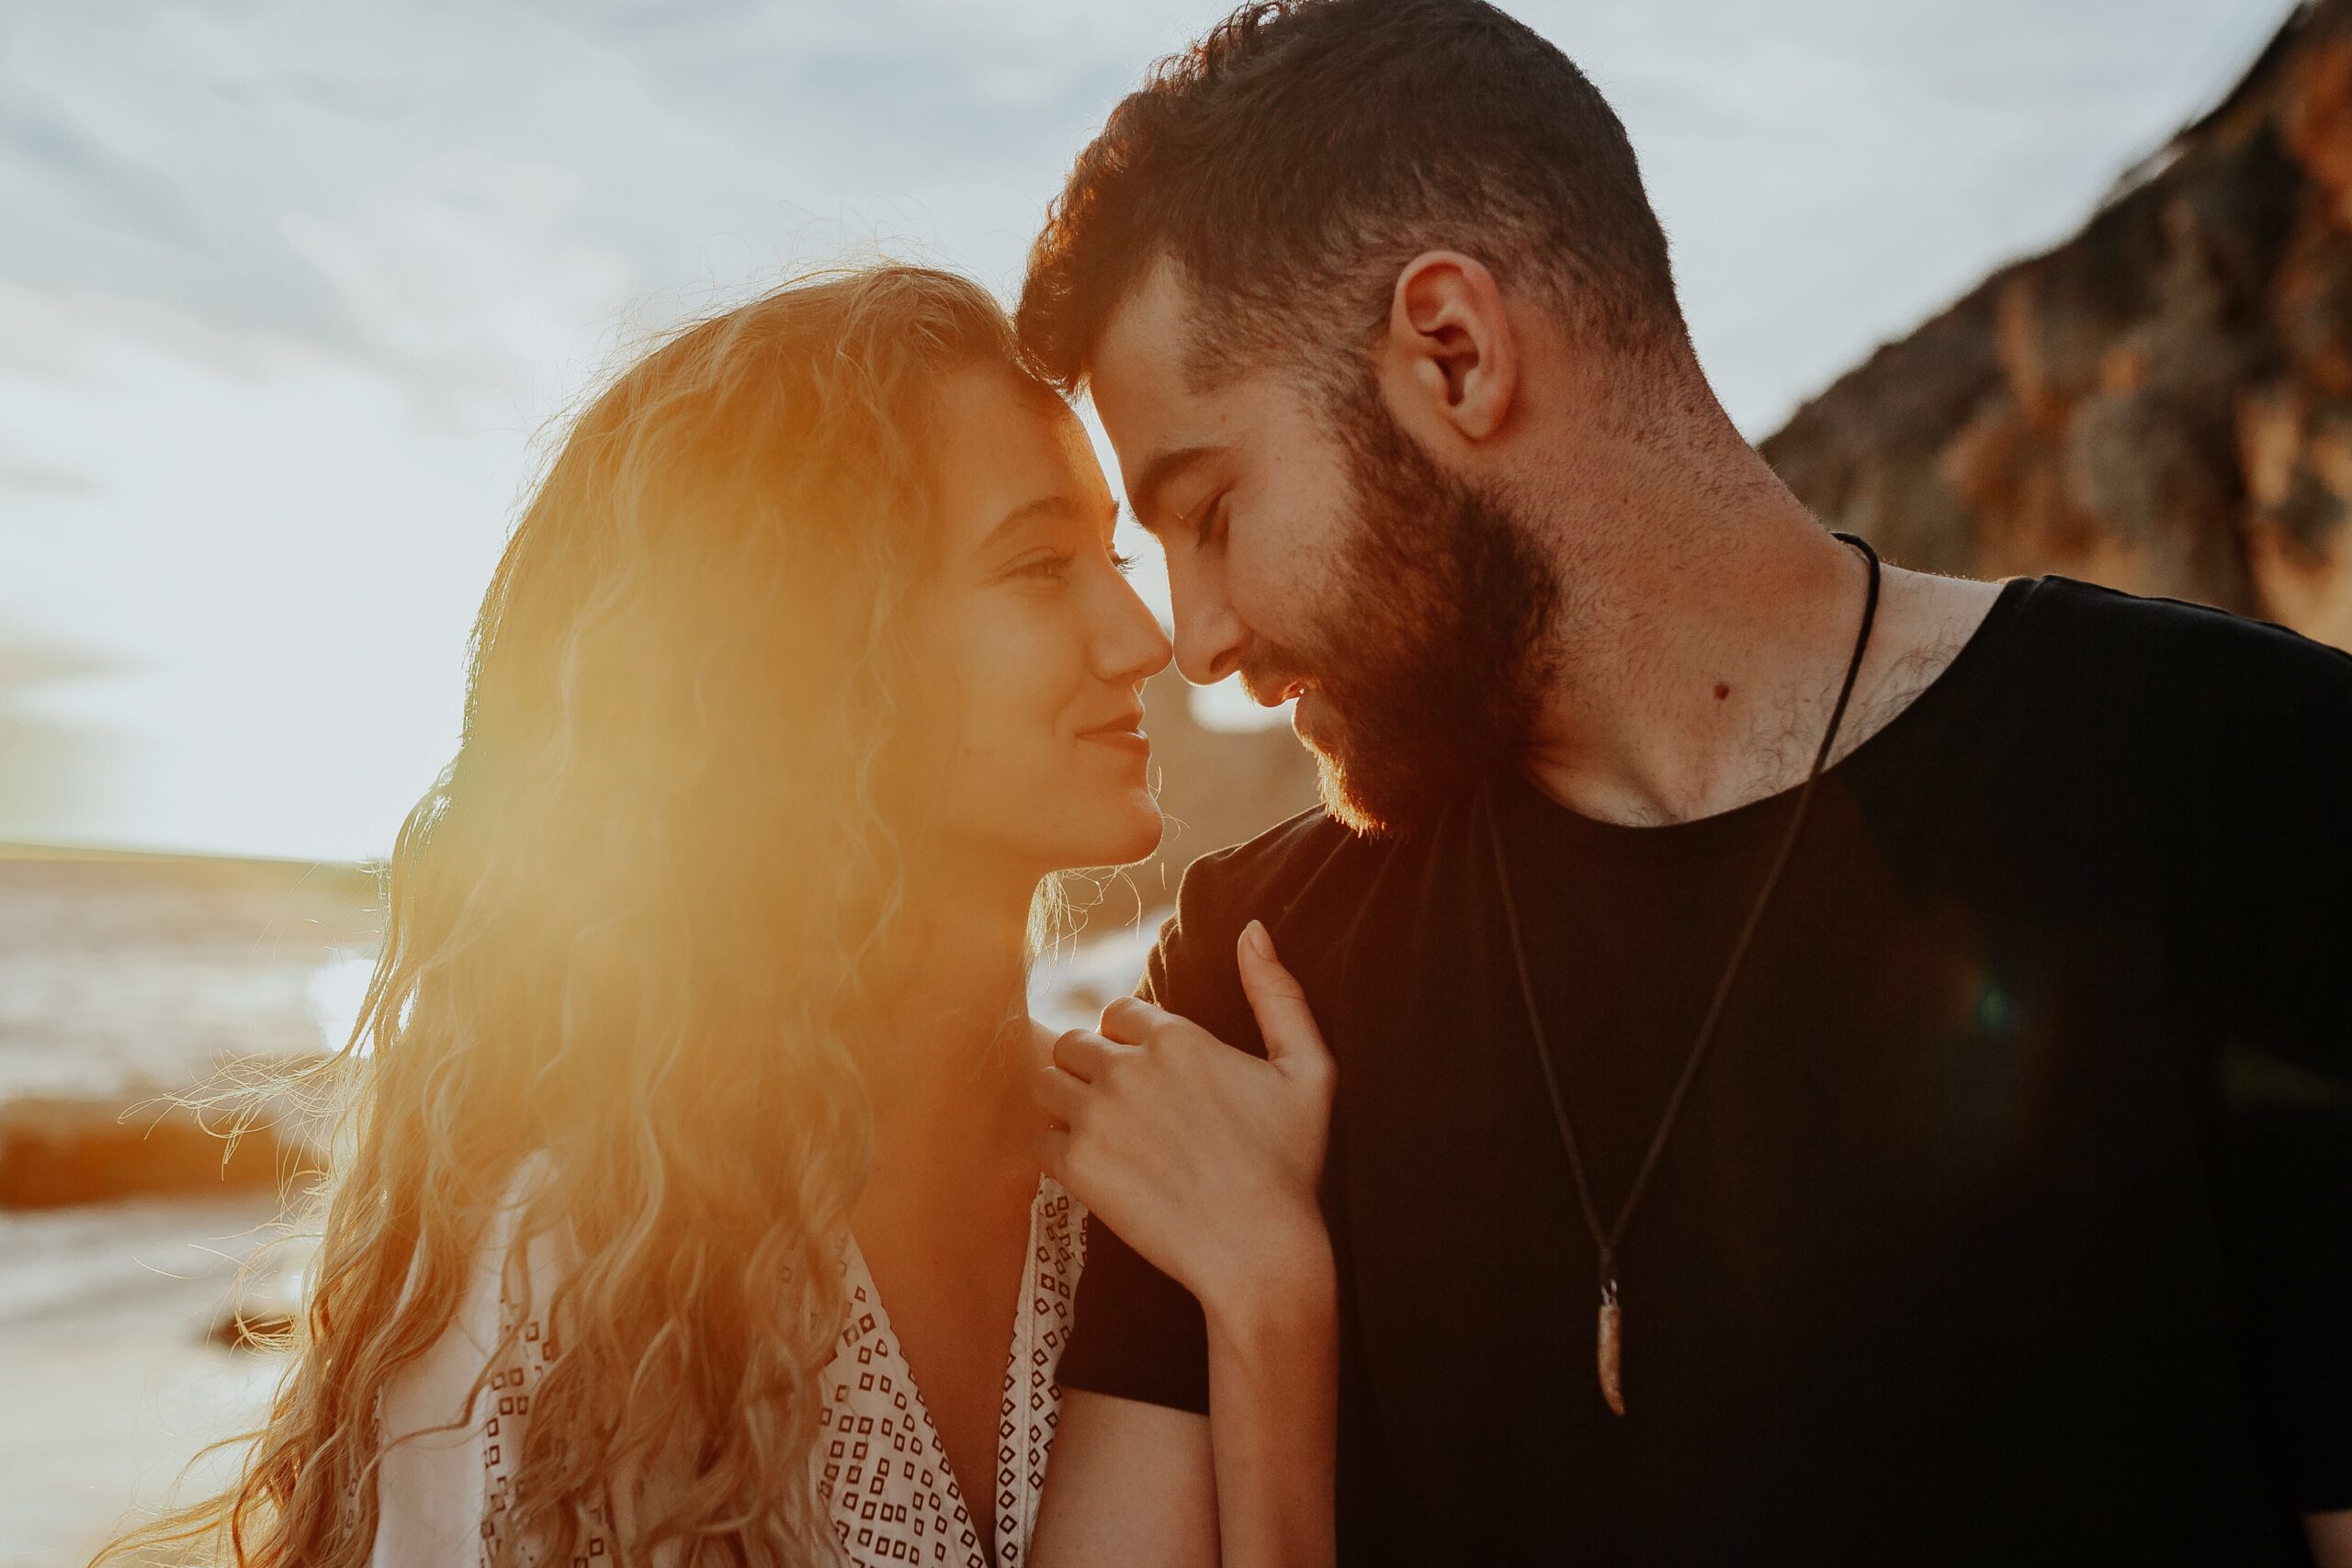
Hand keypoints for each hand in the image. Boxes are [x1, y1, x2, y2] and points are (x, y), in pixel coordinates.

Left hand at [1033, 919, 1335, 1314]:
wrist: (1260, 1253)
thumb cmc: (1289, 1164)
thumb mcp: (1307, 1069)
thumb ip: (1278, 993)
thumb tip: (1252, 929)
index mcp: (1177, 1038)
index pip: (1118, 1012)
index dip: (1130, 1039)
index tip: (1149, 1072)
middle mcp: (1129, 1068)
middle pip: (1073, 1042)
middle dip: (1091, 1066)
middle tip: (1120, 1105)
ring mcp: (1097, 1117)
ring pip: (1047, 1083)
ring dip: (1067, 1102)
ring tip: (1101, 1132)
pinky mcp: (1078, 1166)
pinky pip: (1042, 1140)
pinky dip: (1061, 1151)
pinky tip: (1098, 1169)